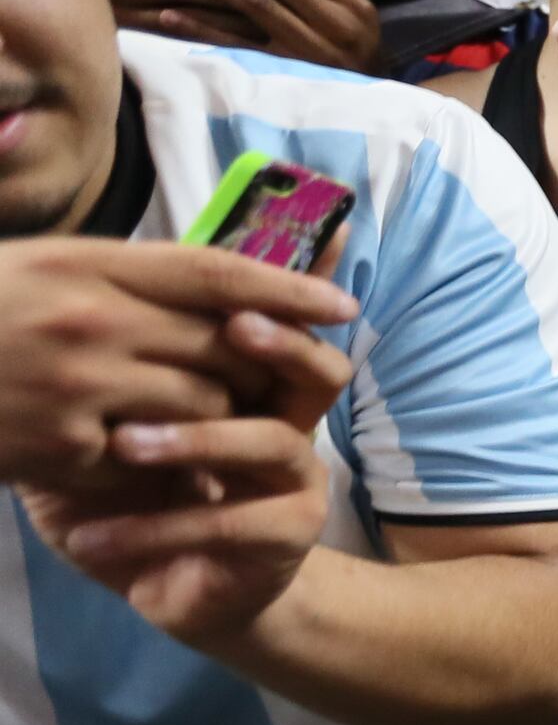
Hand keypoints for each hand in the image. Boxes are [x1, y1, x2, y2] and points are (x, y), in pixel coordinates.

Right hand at [0, 238, 356, 489]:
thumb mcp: (47, 266)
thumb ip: (129, 274)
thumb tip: (222, 285)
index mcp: (88, 264)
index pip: (218, 272)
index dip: (290, 289)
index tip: (343, 305)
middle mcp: (91, 321)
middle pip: (224, 345)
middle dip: (261, 366)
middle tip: (284, 380)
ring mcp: (76, 387)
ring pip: (200, 406)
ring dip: (219, 417)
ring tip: (224, 421)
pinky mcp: (58, 449)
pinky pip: (146, 457)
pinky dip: (159, 460)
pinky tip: (156, 459)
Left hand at [18, 305, 351, 649]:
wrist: (177, 590)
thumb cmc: (134, 507)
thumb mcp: (93, 447)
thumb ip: (83, 400)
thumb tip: (27, 348)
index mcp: (247, 388)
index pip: (273, 325)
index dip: (257, 296)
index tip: (193, 285)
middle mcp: (289, 423)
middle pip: (316, 369)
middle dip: (273, 345)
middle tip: (226, 330)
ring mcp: (297, 477)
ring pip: (267, 440)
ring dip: (195, 438)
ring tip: (122, 444)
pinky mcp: (290, 532)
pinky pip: (231, 522)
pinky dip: (154, 530)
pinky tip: (91, 540)